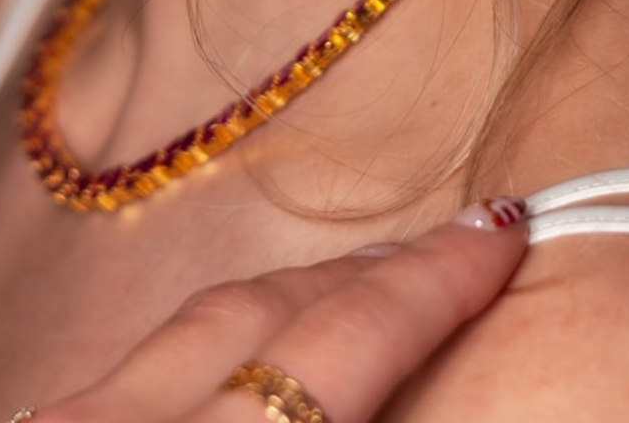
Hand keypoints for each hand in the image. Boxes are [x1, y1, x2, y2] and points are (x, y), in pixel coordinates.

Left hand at [21, 198, 529, 422]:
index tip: (504, 224)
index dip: (436, 279)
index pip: (348, 337)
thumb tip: (408, 386)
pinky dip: (213, 346)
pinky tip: (244, 354)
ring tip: (366, 283)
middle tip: (455, 242)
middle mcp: (124, 420)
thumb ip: (373, 421)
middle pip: (269, 307)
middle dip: (373, 268)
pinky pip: (132, 367)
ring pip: (195, 322)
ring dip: (295, 296)